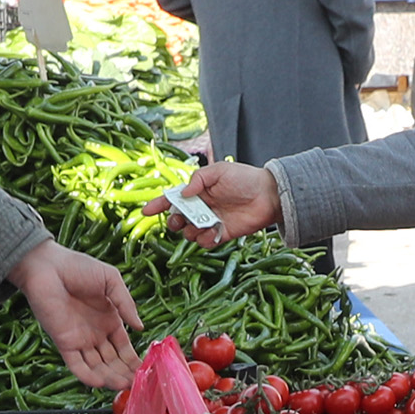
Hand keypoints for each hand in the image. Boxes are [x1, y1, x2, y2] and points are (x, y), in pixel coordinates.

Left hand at [7, 240, 143, 388]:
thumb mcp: (111, 281)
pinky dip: (88, 376)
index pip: (124, 348)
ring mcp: (80, 340)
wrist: (47, 266)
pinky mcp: (64, 343)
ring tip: (124, 386)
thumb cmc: (78, 267)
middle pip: (113, 362)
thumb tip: (141, 328)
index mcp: (109, 320)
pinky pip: (76, 365)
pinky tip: (101, 383)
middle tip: (137, 385)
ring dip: (110, 378)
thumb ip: (126, 304)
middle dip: (124, 373)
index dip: (134, 360)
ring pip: (97, 367)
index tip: (147, 371)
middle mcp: (95, 334)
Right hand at [152, 162, 279, 245]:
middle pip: (178, 219)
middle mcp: (202, 207)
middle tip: (179, 221)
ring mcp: (211, 222)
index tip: (146, 211)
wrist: (268, 195)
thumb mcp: (220, 170)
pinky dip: (204, 239)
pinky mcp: (221, 234)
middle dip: (174, 222)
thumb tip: (184, 193)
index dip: (159, 205)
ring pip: (189, 233)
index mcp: (198, 191)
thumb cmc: (245, 178)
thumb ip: (199, 179)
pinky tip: (212, 232)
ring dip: (190, 231)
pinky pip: (205, 242)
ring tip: (201, 225)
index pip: (174, 199)